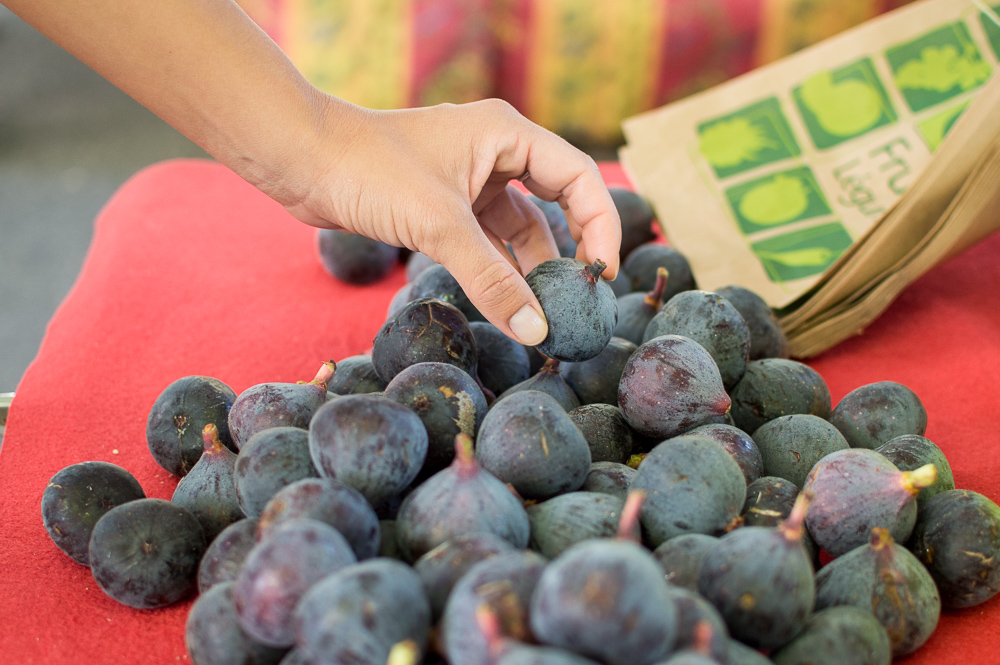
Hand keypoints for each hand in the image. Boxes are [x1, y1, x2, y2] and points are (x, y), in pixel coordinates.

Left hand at [278, 98, 621, 345]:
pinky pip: (485, 239)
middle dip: (568, 249)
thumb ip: (492, 280)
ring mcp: (468, 179)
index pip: (579, 177)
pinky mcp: (443, 204)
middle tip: (579, 297)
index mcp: (506, 134)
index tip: (601, 273)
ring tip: (544, 311)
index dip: (601, 225)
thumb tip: (536, 332)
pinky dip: (497, 268)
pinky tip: (507, 303)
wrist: (301, 159)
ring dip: (530, 267)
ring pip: (518, 226)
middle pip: (556, 201)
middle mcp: (494, 151)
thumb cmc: (370, 170)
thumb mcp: (440, 227)